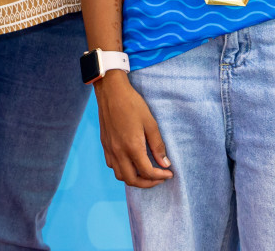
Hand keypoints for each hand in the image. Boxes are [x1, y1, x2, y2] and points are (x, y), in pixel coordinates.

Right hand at [95, 72, 172, 187]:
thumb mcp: (150, 123)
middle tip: (159, 178)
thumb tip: (165, 164)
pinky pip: (112, 165)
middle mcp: (119, 152)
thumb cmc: (132, 104)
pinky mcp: (105, 144)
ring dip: (134, 179)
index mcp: (132, 147)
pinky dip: (123, 170)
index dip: (160, 176)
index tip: (169, 173)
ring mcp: (110, 149)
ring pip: (120, 175)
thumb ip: (157, 145)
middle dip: (148, 183)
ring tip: (146, 172)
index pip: (147, 172)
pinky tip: (131, 162)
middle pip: (132, 180)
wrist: (111, 91)